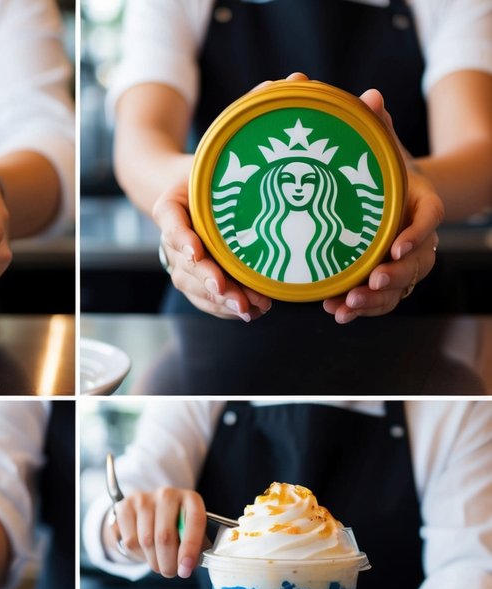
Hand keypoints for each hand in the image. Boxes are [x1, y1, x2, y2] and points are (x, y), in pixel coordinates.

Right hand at [110, 487, 207, 576]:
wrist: (149, 513)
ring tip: (159, 564)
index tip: (186, 569)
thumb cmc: (175, 527)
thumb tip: (186, 567)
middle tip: (170, 572)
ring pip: (146, 541)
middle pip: (165, 536)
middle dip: (168, 563)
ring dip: (153, 562)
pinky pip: (130, 541)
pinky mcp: (124, 507)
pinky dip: (138, 555)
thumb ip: (194, 547)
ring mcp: (144, 499)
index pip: (194, 521)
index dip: (190, 548)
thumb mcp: (190, 534)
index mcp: (190, 499)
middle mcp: (167, 495)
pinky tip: (145, 553)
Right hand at [153, 174, 271, 321]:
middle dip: (208, 281)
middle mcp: (170, 242)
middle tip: (227, 290)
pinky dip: (225, 309)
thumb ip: (224, 174)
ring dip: (220, 301)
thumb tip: (269, 173)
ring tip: (247, 308)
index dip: (184, 241)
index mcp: (169, 209)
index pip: (173, 226)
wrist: (190, 193)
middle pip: (186, 267)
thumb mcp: (211, 167)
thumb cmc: (207, 177)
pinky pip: (204, 300)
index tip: (197, 253)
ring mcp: (180, 265)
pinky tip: (248, 311)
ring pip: (194, 288)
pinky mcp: (193, 281)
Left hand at [323, 88, 442, 323]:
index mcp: (423, 202)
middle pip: (418, 263)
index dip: (415, 235)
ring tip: (347, 304)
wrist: (392, 193)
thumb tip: (370, 96)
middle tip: (370, 281)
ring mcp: (405, 261)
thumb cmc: (386, 167)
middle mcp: (419, 236)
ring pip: (401, 288)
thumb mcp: (383, 145)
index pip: (429, 220)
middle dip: (395, 276)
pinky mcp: (388, 279)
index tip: (393, 249)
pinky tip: (338, 313)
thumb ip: (378, 125)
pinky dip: (363, 309)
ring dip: (376, 300)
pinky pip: (384, 300)